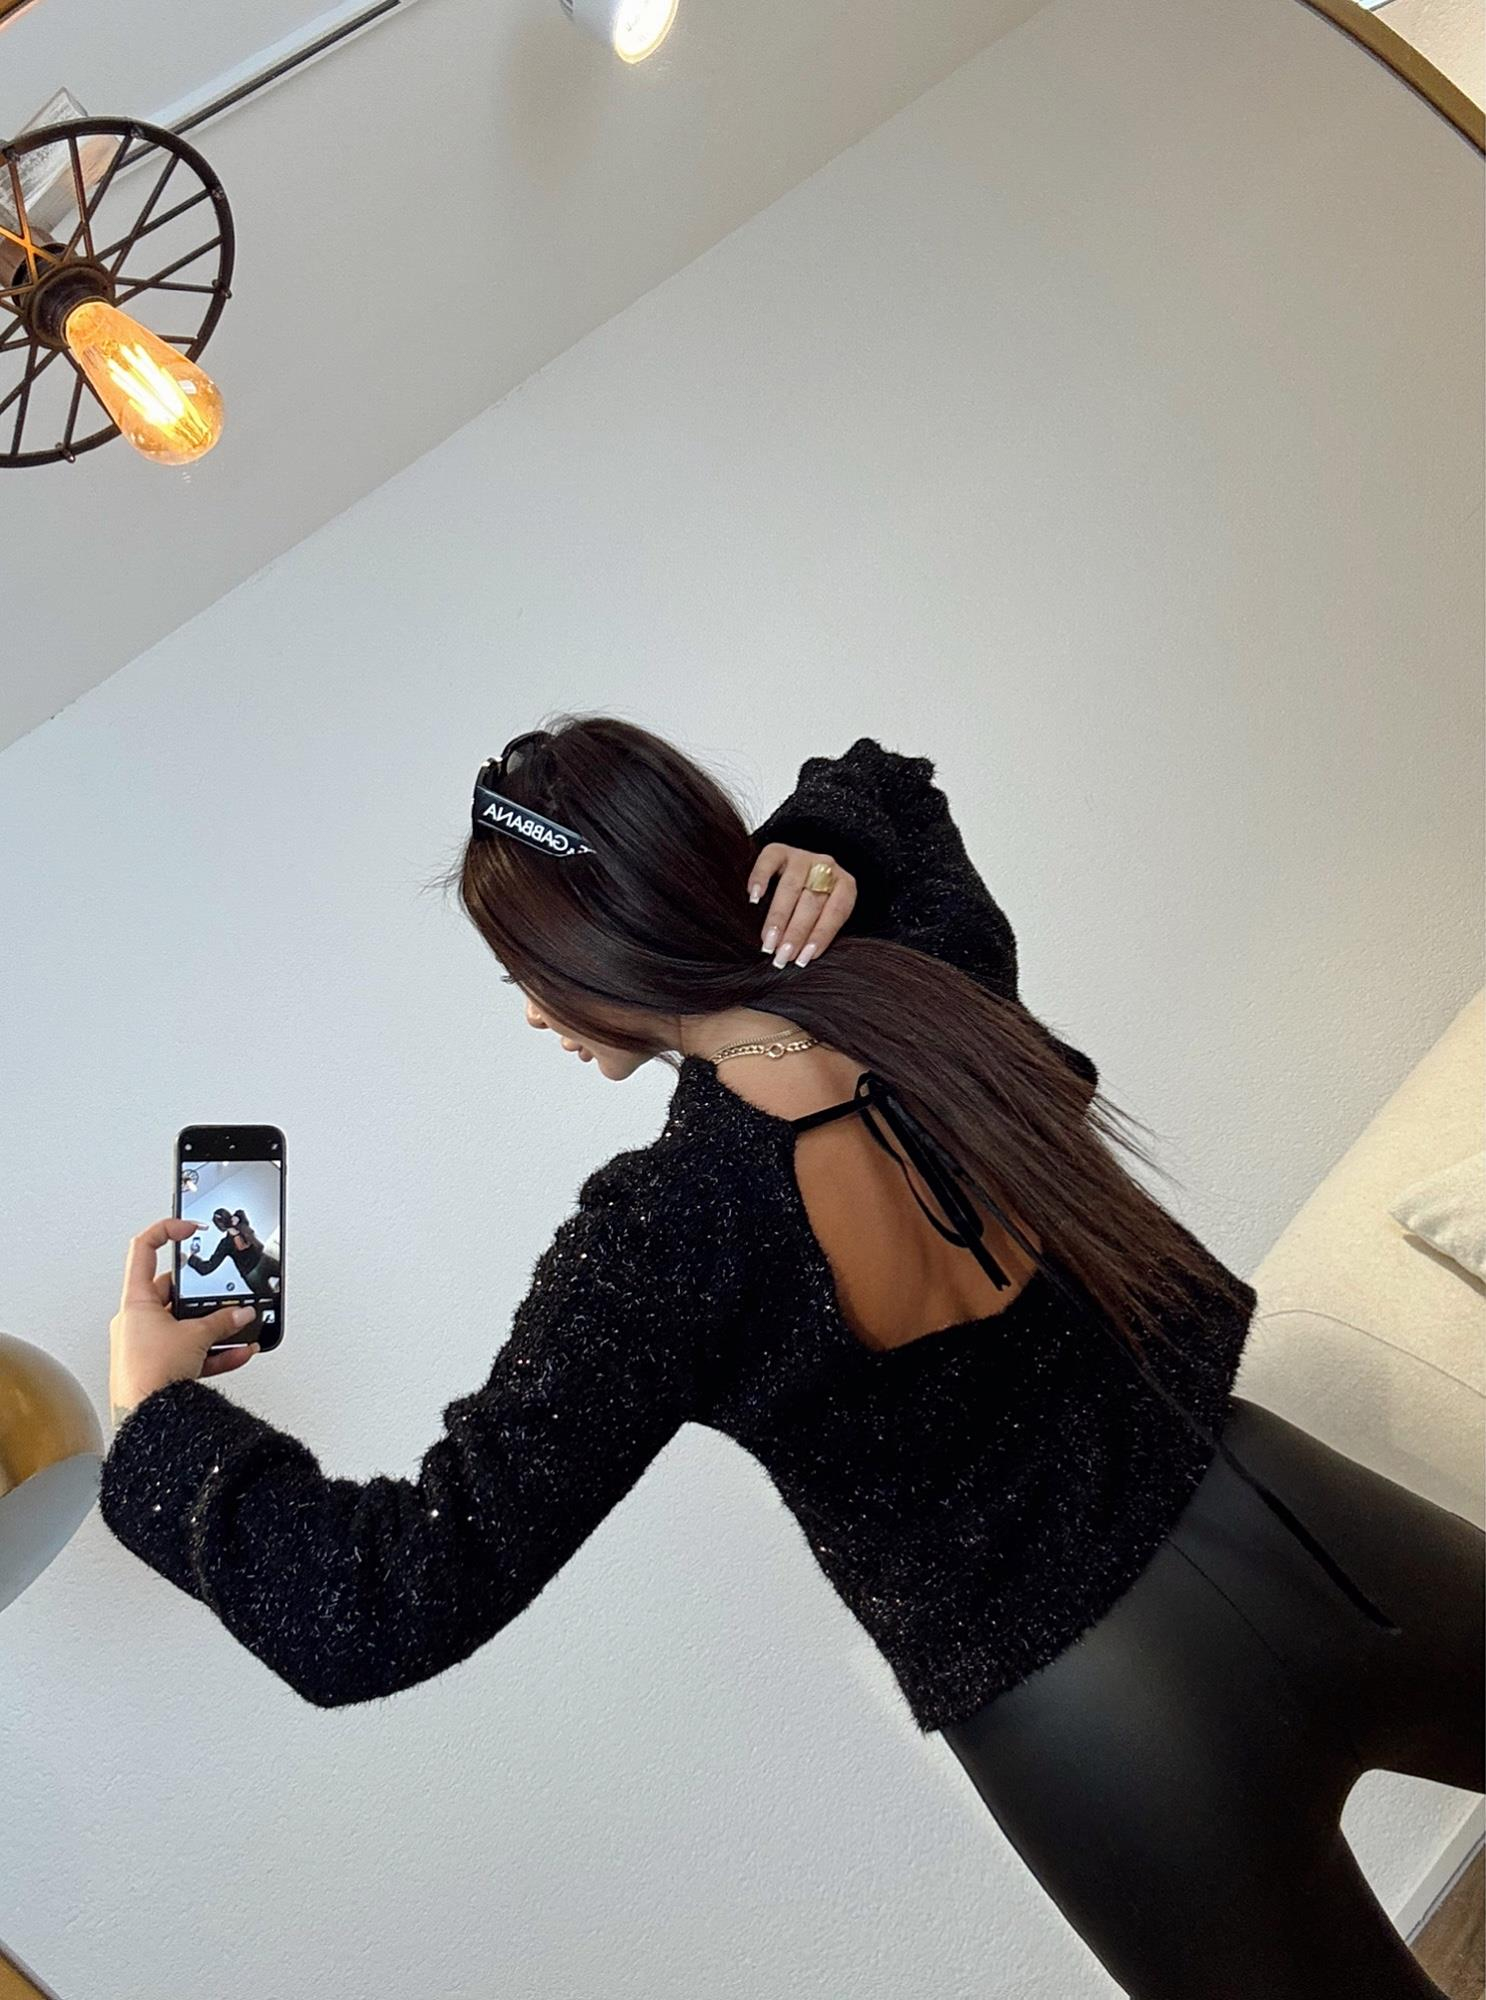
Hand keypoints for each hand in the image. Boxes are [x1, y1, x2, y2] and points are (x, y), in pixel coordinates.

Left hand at [109, 1217, 262, 1427]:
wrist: (146, 1420)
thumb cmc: (149, 1375)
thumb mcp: (195, 1337)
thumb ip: (222, 1321)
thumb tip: (241, 1313)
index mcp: (135, 1302)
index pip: (144, 1250)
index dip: (167, 1232)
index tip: (190, 1227)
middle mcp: (136, 1321)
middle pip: (172, 1293)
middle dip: (203, 1297)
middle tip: (224, 1297)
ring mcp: (146, 1345)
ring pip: (185, 1326)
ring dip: (213, 1327)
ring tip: (238, 1328)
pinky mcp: (159, 1368)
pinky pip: (191, 1353)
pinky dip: (214, 1352)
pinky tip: (238, 1353)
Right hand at [749, 845, 857, 968]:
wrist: (804, 872)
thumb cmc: (815, 904)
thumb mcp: (826, 916)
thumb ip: (818, 932)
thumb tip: (800, 960)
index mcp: (845, 886)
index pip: (835, 912)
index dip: (819, 936)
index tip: (803, 959)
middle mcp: (826, 867)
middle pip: (812, 902)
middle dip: (795, 932)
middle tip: (782, 956)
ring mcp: (802, 856)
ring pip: (791, 886)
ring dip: (778, 917)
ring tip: (767, 941)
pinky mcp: (779, 850)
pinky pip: (769, 861)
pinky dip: (760, 879)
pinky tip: (754, 898)